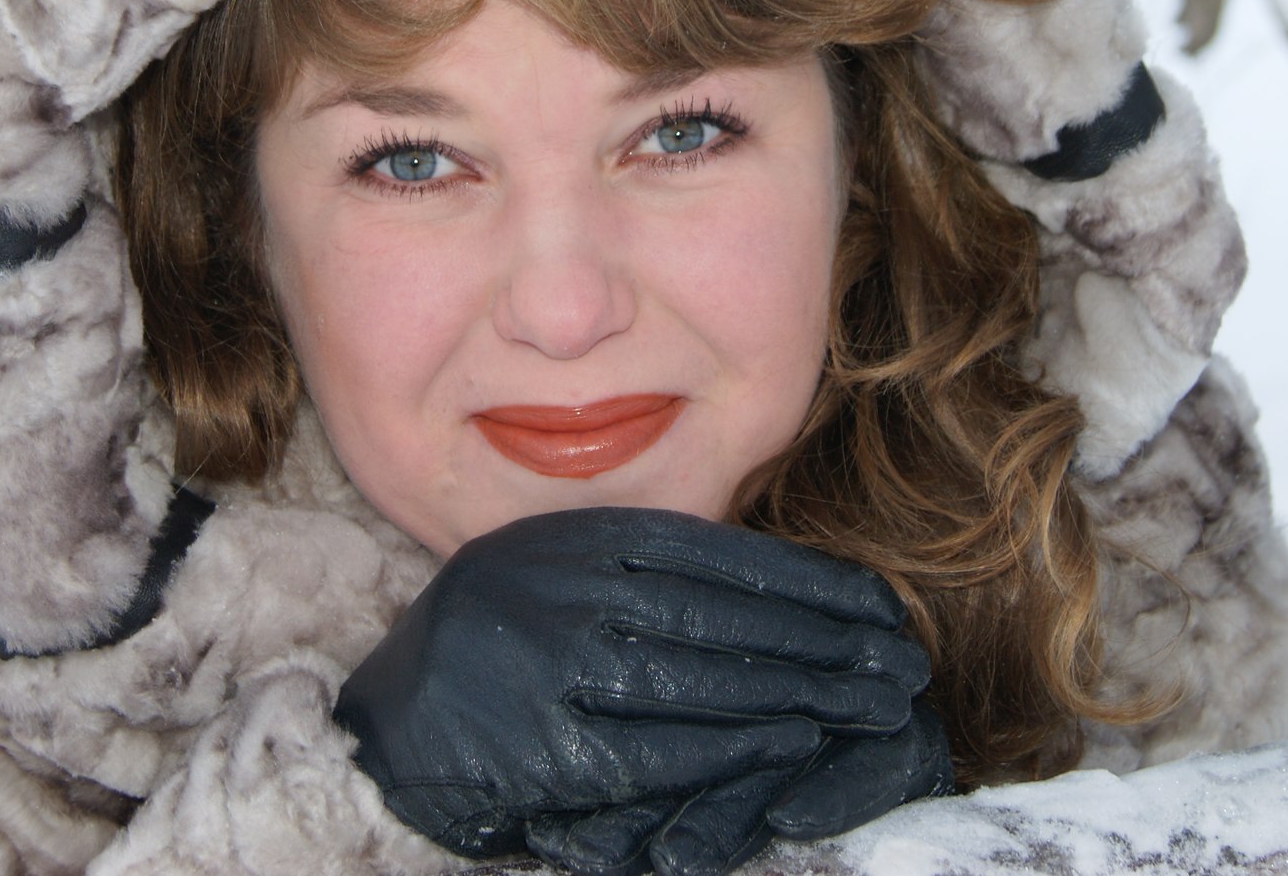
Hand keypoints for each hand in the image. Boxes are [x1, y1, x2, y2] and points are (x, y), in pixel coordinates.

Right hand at [333, 507, 949, 874]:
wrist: (389, 730)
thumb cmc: (486, 657)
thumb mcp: (553, 580)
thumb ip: (635, 576)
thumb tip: (759, 589)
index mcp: (573, 544)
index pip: (713, 559)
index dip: (802, 584)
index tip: (872, 606)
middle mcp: (568, 593)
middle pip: (723, 616)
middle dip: (822, 642)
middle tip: (898, 663)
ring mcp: (556, 668)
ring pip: (704, 676)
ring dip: (799, 689)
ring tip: (871, 700)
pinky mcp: (547, 743)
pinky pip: (663, 742)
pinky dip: (736, 742)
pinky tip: (794, 740)